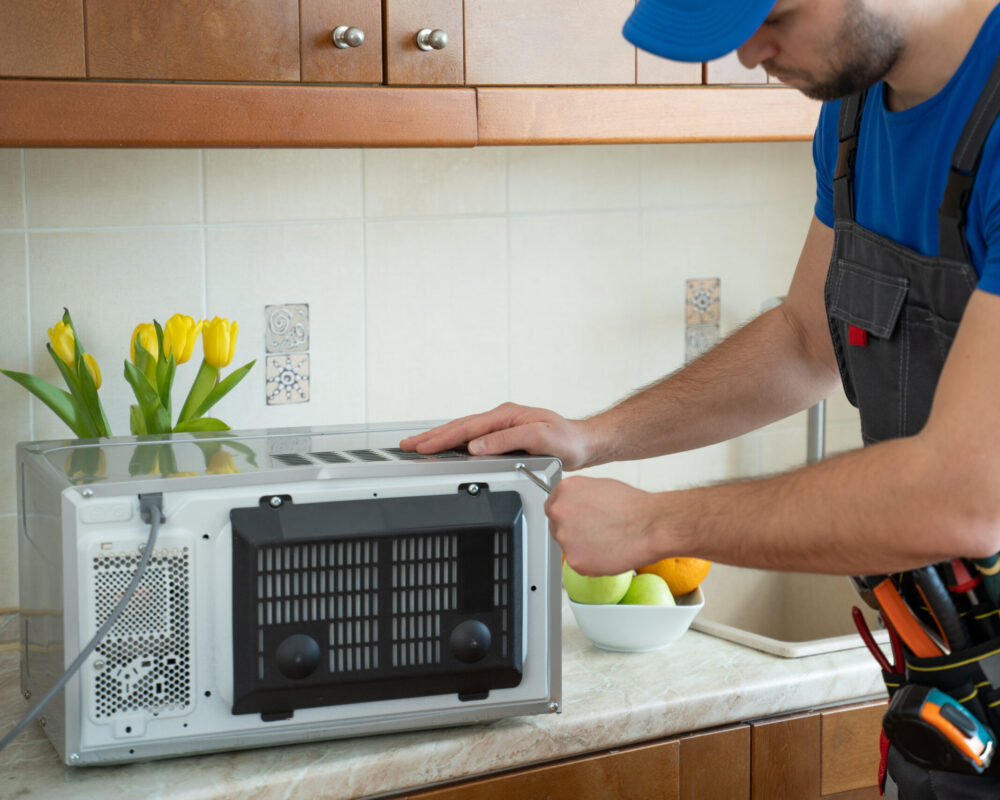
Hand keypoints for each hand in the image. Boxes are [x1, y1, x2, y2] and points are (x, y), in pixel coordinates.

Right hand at [399, 402, 596, 469]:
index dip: (441, 438)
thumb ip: (506, 440)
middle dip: (431, 437)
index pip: (466, 428)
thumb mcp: (540, 438)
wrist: (585, 443)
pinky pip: (472, 437)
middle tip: (407, 445)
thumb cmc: (568, 441)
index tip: (422, 446)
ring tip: (418, 446)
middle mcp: (502, 417)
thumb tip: (475, 446)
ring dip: (439, 439)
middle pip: (459, 427)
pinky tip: (446, 448)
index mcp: (506, 415)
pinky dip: (454, 442)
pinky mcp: (504, 436)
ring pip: (463, 431)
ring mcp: (502, 426)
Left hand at [547, 476, 660, 574]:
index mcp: (564, 490)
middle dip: (573, 531)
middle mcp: (559, 512)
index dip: (567, 516)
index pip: (552, 507)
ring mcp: (565, 537)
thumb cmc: (632, 506)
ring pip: (568, 546)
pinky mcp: (574, 560)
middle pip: (556, 527)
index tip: (577, 521)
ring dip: (582, 547)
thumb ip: (579, 498)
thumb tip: (574, 507)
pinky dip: (591, 562)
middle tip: (596, 532)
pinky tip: (608, 552)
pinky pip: (578, 563)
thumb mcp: (598, 487)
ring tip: (607, 540)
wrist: (650, 525)